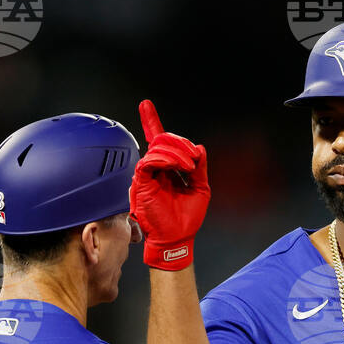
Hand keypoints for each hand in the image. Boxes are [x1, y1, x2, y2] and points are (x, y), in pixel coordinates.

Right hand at [129, 99, 209, 270]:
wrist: (177, 238)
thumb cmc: (186, 218)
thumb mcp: (201, 188)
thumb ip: (200, 168)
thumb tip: (199, 148)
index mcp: (166, 169)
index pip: (157, 141)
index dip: (151, 121)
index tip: (146, 105)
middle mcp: (154, 169)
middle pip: (162, 140)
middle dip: (180, 142)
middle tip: (193, 158)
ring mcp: (147, 175)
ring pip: (157, 148)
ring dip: (177, 152)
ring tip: (189, 166)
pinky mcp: (141, 182)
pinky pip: (149, 160)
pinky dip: (165, 159)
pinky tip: (177, 166)